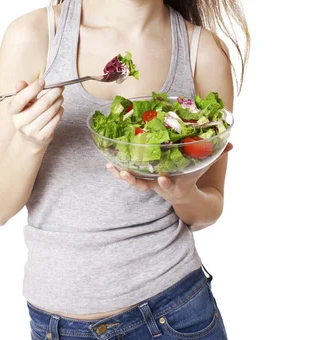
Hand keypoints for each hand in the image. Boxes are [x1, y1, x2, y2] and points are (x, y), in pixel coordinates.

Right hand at [7, 78, 64, 149]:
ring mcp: (31, 131)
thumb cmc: (27, 115)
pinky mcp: (43, 137)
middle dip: (53, 93)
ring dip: (58, 102)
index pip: (21, 99)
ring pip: (51, 112)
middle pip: (42, 104)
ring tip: (60, 97)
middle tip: (60, 87)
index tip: (42, 81)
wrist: (29, 138)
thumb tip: (21, 83)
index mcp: (12, 111)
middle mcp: (20, 122)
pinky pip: (55, 120)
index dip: (32, 89)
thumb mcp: (22, 103)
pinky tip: (59, 108)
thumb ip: (22, 91)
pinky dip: (60, 112)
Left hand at [106, 142, 232, 205]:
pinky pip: (128, 176)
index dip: (166, 183)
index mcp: (175, 184)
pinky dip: (117, 171)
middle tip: (126, 175)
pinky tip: (108, 163)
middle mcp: (159, 186)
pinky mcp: (142, 179)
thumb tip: (232, 144)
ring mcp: (149, 184)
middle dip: (136, 181)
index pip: (171, 184)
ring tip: (112, 167)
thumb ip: (216, 155)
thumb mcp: (204, 167)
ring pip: (134, 183)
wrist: (183, 195)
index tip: (162, 178)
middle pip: (145, 186)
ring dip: (122, 175)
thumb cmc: (192, 176)